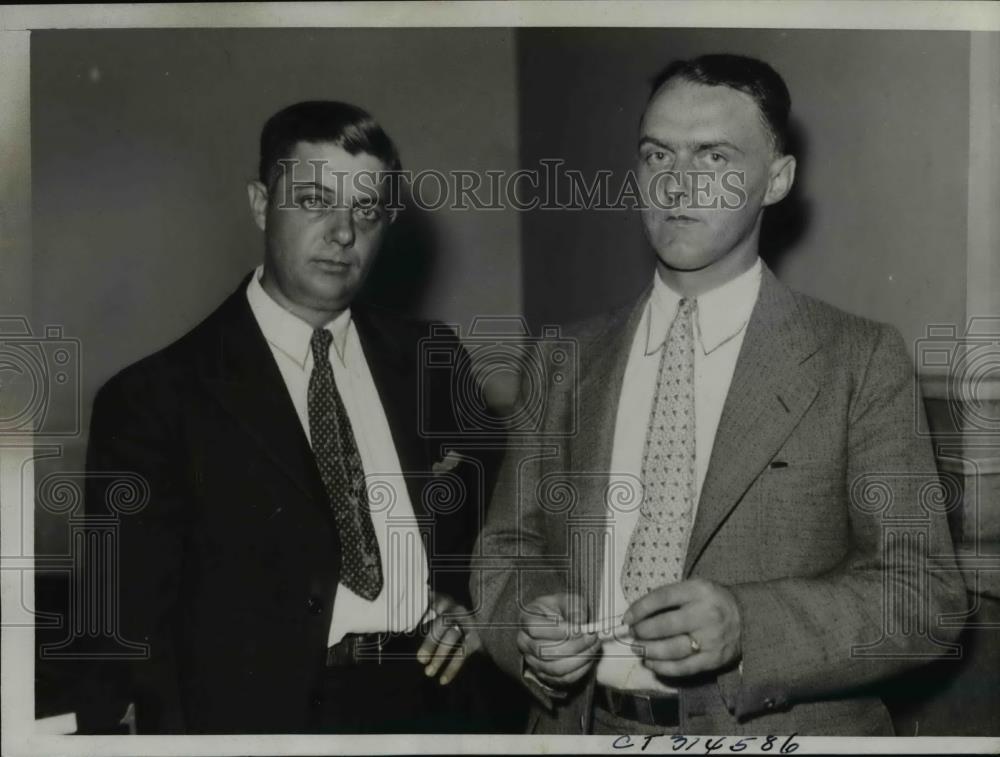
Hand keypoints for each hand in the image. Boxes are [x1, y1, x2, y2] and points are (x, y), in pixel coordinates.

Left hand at [416, 592, 481, 685]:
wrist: (484, 623)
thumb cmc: (450, 620)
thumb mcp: (438, 610)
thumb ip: (424, 611)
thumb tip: (405, 615)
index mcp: (443, 601)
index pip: (431, 605)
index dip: (423, 612)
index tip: (412, 624)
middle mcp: (456, 609)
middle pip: (442, 624)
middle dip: (430, 642)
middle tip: (420, 659)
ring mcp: (468, 623)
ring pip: (452, 638)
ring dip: (439, 656)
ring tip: (428, 672)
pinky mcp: (476, 638)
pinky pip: (462, 653)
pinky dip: (452, 668)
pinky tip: (443, 680)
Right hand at [517, 593, 600, 688]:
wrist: (563, 624)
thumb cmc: (563, 610)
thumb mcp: (569, 600)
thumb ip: (575, 608)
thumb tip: (579, 623)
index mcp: (526, 619)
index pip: (535, 629)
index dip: (558, 631)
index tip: (579, 629)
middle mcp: (524, 642)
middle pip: (545, 651)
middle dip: (574, 646)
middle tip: (592, 637)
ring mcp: (532, 661)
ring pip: (555, 668)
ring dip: (579, 659)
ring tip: (593, 647)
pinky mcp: (545, 675)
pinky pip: (562, 679)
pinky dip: (579, 670)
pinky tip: (589, 658)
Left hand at [622, 578, 741, 677]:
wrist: (748, 617)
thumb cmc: (713, 601)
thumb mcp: (695, 588)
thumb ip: (670, 597)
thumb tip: (637, 613)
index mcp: (698, 591)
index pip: (662, 597)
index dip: (640, 608)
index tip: (627, 618)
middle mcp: (705, 614)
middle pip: (664, 625)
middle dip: (642, 631)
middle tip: (632, 634)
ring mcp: (710, 639)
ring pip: (671, 649)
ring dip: (649, 651)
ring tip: (638, 649)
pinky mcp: (713, 660)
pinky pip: (683, 667)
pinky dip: (663, 667)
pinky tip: (651, 663)